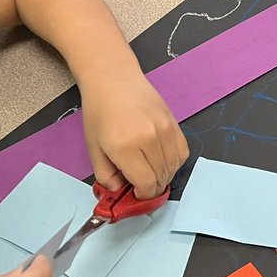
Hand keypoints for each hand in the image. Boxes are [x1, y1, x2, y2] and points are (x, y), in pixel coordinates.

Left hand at [80, 70, 188, 199]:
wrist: (114, 80)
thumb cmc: (100, 112)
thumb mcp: (93, 148)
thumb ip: (105, 176)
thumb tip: (119, 191)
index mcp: (125, 146)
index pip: (146, 183)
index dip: (143, 196)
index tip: (136, 195)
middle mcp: (149, 138)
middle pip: (162, 177)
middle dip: (152, 188)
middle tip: (140, 186)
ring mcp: (165, 129)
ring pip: (174, 166)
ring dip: (164, 176)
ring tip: (150, 173)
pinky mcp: (174, 122)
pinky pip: (182, 151)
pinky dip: (175, 162)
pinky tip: (161, 160)